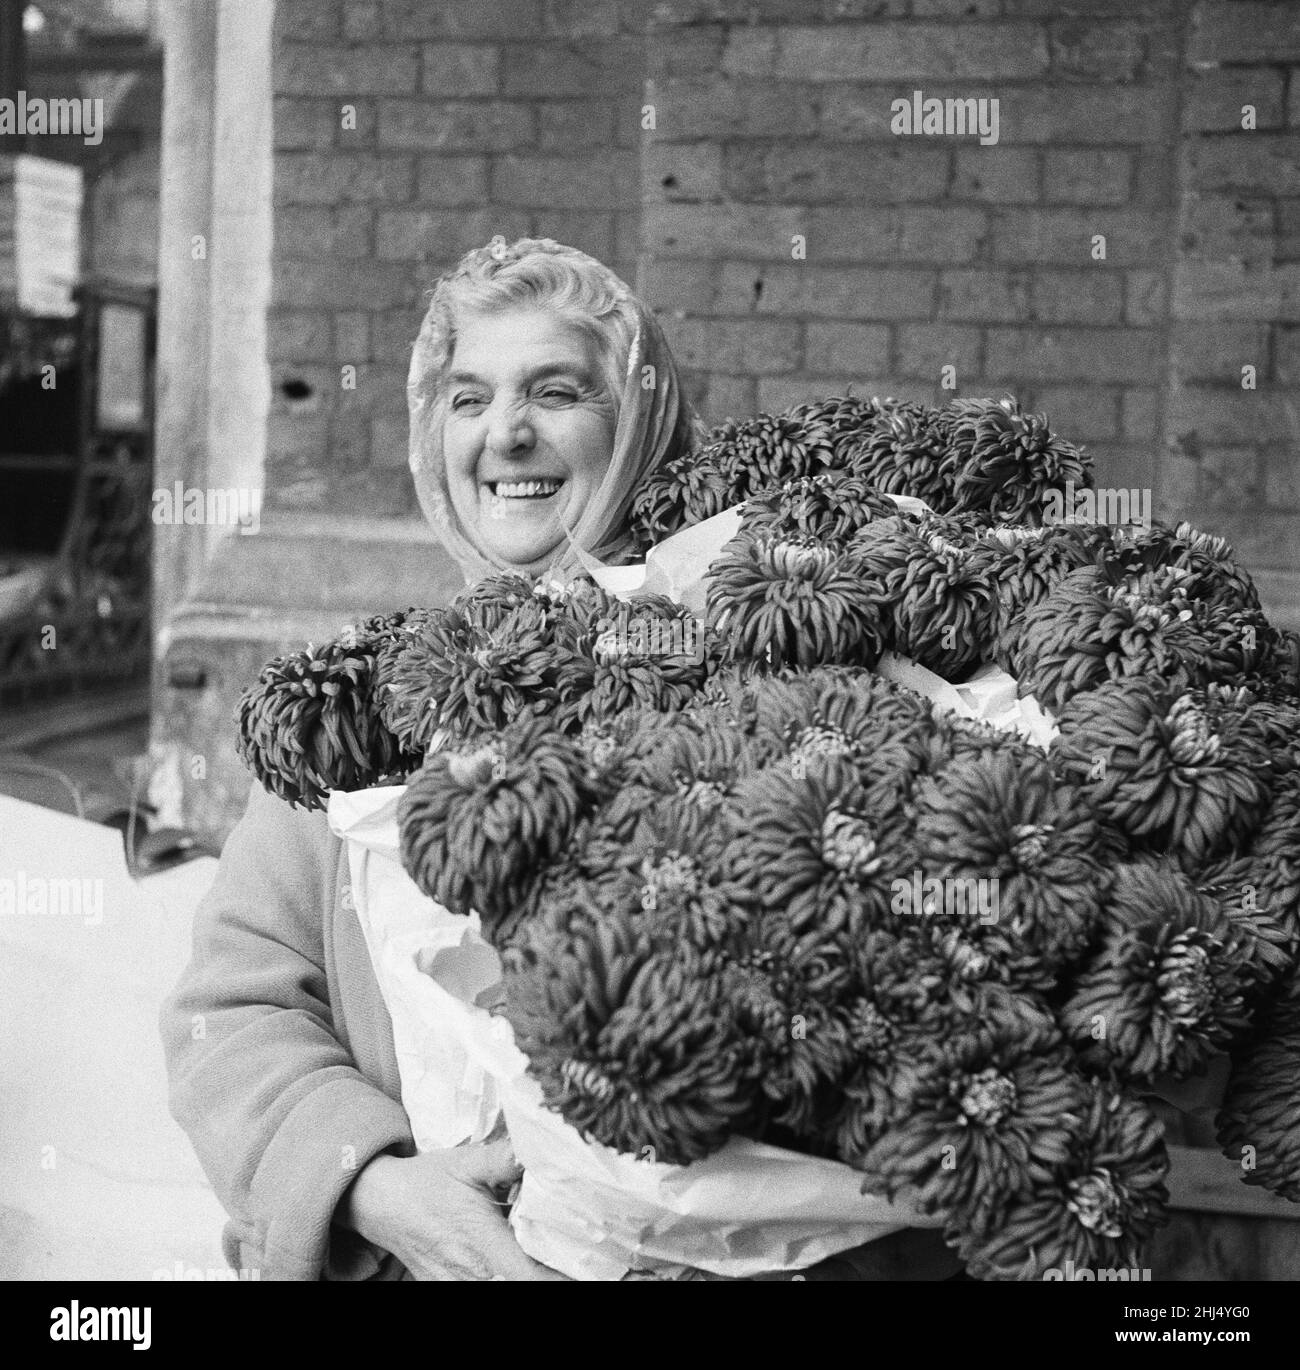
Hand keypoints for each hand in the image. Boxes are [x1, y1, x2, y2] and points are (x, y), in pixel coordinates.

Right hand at [339, 1139, 569, 1280]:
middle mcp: (471, 1271)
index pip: (529, 1275)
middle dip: (550, 1274)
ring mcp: (458, 1285)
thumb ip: (505, 1158)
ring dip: (527, 1274)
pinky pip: (483, 1288)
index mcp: (481, 1240)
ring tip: (553, 1261)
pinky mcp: (447, 1289)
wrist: (379, 1202)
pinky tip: (520, 1261)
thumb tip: (540, 1149)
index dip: (560, 1276)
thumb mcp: (466, 1161)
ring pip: (503, 1288)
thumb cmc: (426, 1181)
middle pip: (520, 1284)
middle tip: (576, 1259)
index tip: (585, 1268)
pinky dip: (504, 1277)